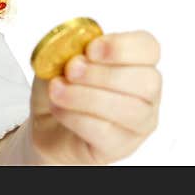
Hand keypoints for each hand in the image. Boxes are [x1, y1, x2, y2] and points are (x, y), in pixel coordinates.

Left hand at [29, 30, 161, 164]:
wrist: (46, 122)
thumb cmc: (61, 85)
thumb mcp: (58, 57)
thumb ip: (69, 48)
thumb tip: (77, 50)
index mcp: (136, 63)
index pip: (148, 47)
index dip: (122, 46)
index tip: (91, 48)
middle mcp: (146, 94)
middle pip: (147, 81)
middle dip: (103, 73)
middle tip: (71, 70)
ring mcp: (137, 124)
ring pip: (129, 109)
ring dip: (87, 96)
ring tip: (58, 90)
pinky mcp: (119, 147)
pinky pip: (105, 132)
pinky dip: (75, 117)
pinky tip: (58, 108)